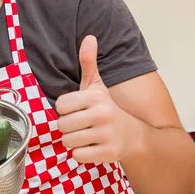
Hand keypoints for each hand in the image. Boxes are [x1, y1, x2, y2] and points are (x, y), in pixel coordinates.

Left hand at [56, 35, 141, 163]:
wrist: (134, 135)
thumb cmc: (107, 109)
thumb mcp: (97, 85)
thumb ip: (88, 62)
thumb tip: (89, 37)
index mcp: (96, 97)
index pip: (60, 105)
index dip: (66, 110)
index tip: (77, 110)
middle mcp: (102, 114)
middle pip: (62, 125)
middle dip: (68, 128)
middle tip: (81, 125)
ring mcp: (106, 135)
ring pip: (68, 142)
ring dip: (73, 142)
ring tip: (85, 136)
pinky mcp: (109, 154)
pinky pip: (78, 156)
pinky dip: (81, 154)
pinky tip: (92, 147)